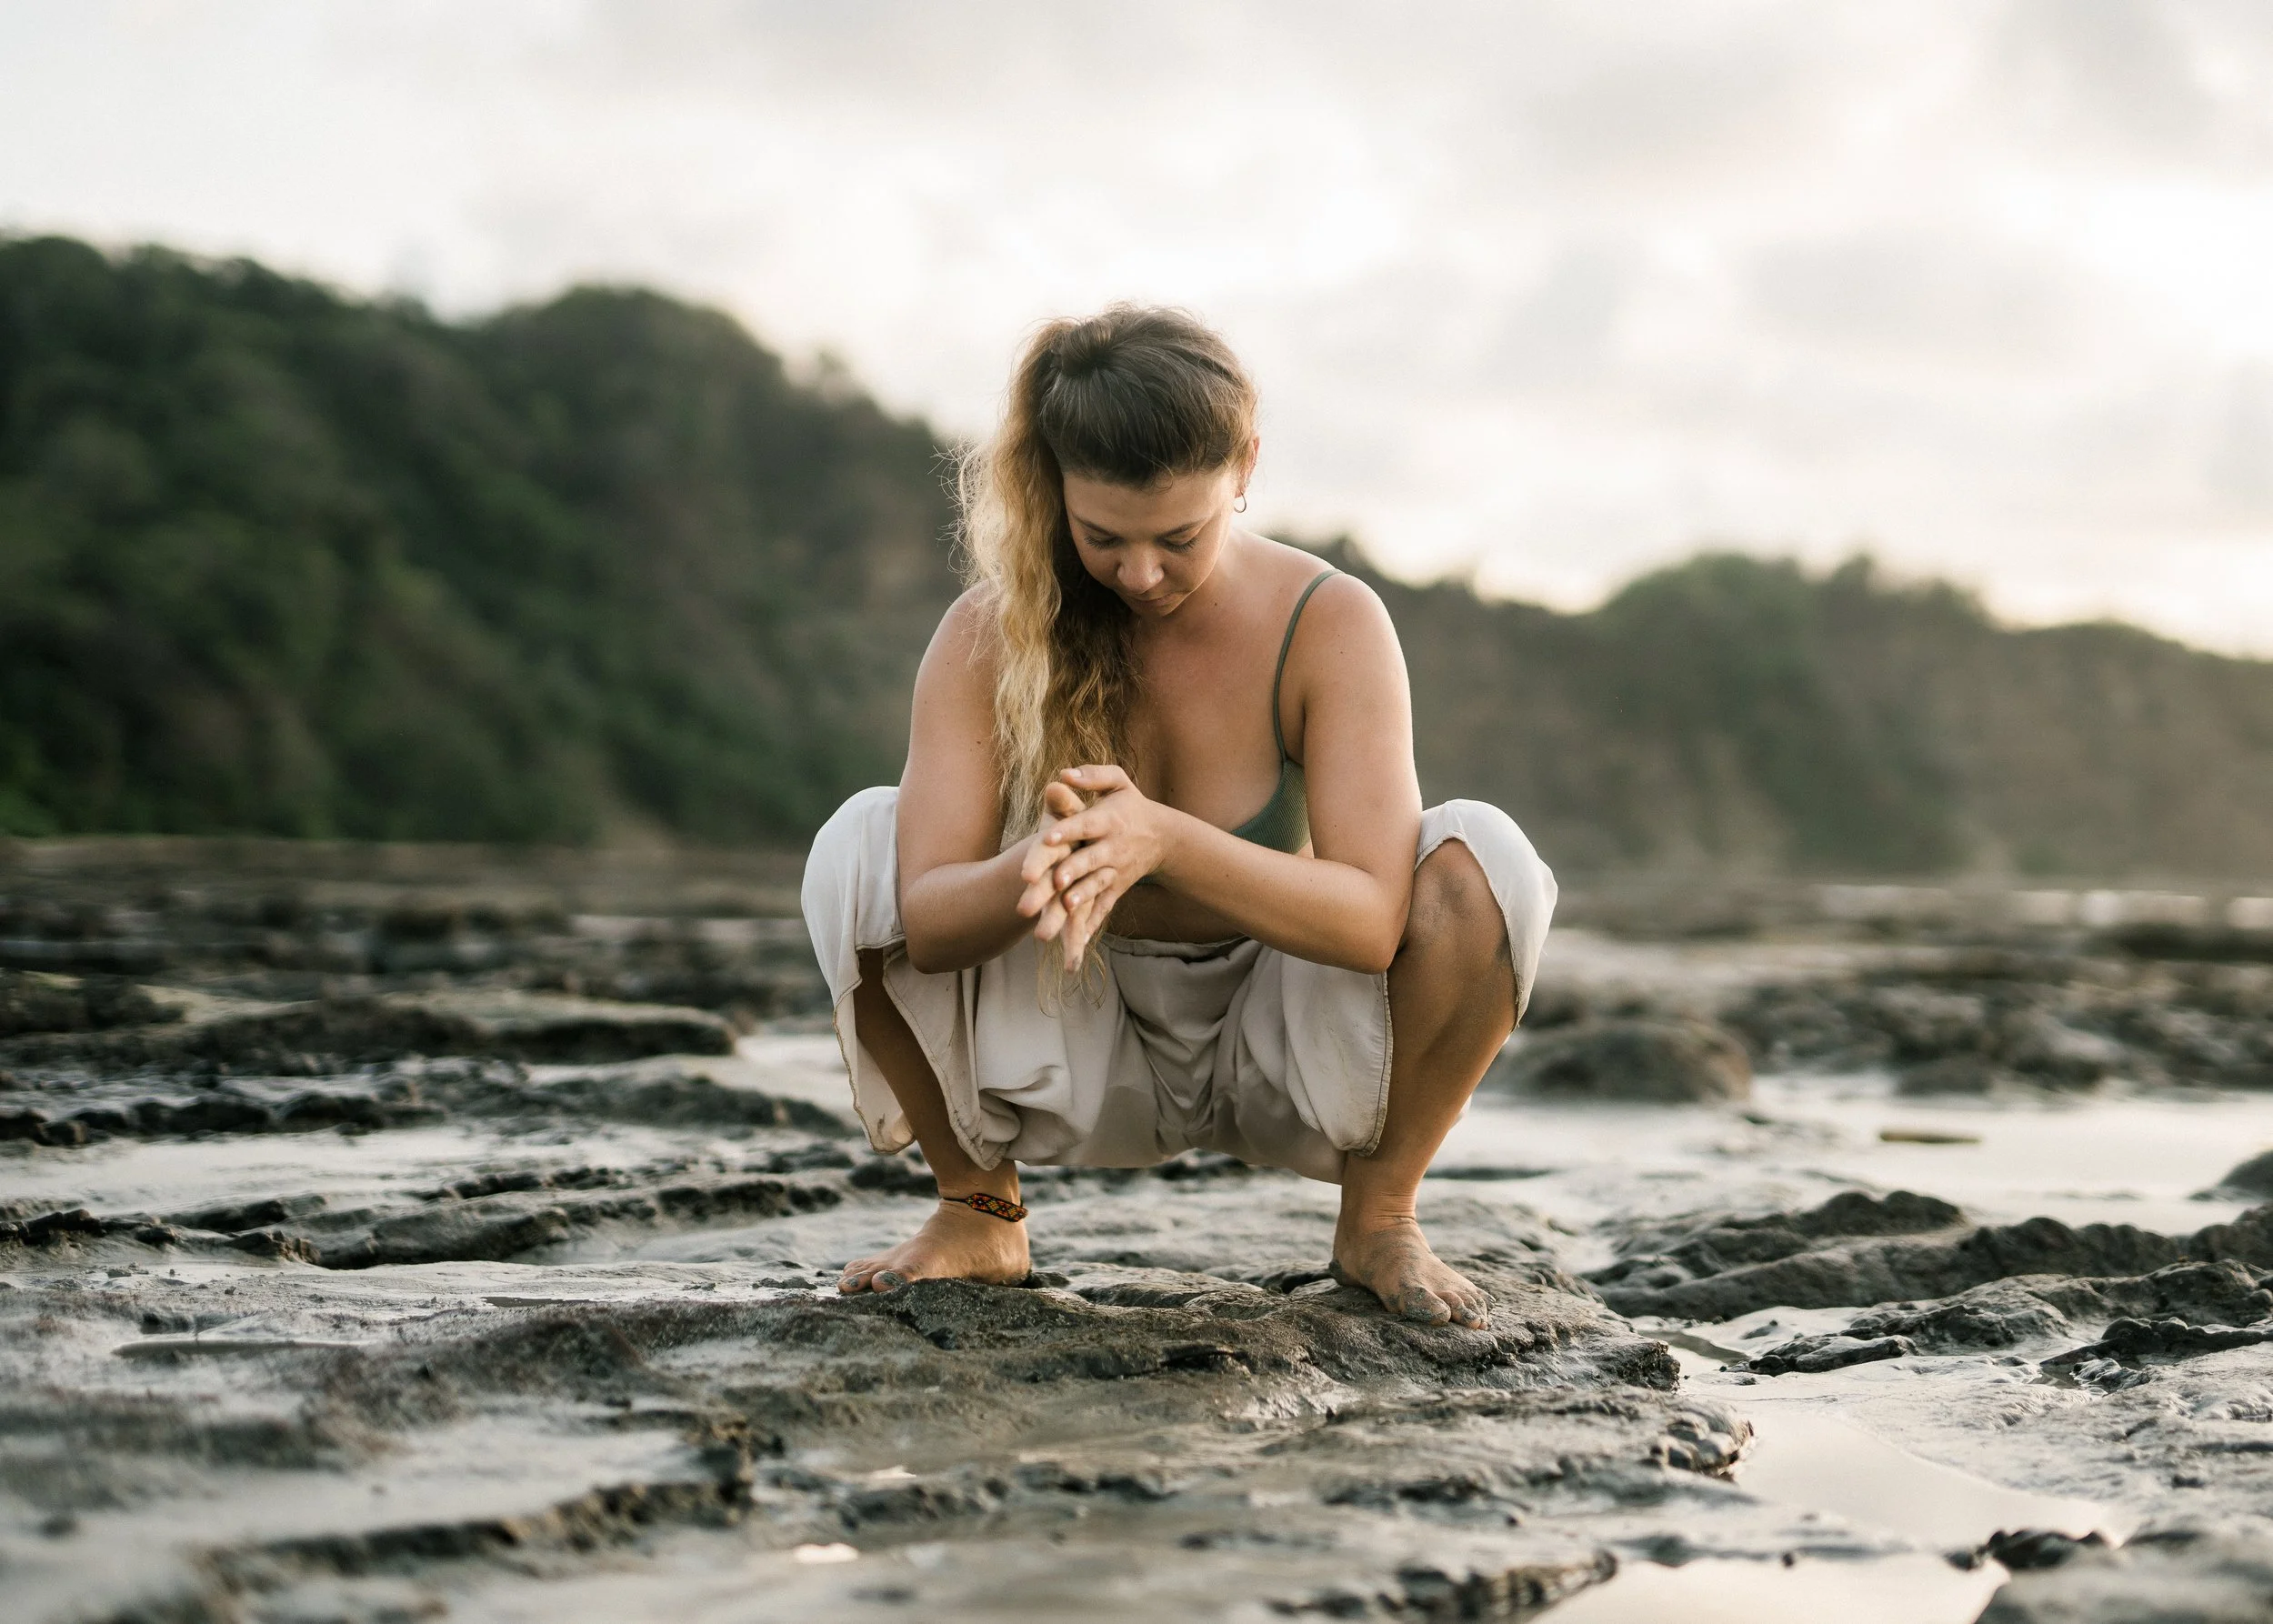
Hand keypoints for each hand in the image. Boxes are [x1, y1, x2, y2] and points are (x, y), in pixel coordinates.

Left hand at [1016, 765, 1167, 970]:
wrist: (1163, 836)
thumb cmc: (1131, 805)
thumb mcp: (1119, 782)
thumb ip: (1093, 775)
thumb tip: (1064, 773)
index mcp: (1109, 820)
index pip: (1085, 824)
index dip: (1067, 830)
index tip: (1046, 836)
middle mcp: (1112, 847)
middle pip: (1089, 859)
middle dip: (1071, 871)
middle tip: (1053, 881)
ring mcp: (1116, 870)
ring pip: (1097, 886)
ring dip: (1082, 897)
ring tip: (1065, 907)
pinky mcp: (1116, 887)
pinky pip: (1104, 906)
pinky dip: (1092, 922)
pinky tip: (1077, 940)